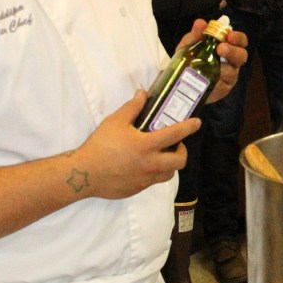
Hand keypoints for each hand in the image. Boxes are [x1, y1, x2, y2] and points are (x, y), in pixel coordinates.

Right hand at [74, 92, 199, 198]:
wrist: (84, 174)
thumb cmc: (100, 145)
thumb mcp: (115, 121)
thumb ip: (132, 107)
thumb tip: (143, 93)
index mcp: (147, 145)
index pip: (175, 134)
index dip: (189, 127)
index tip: (197, 123)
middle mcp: (150, 164)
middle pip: (180, 161)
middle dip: (182, 151)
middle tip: (175, 144)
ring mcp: (145, 179)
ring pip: (169, 174)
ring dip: (170, 164)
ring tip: (161, 155)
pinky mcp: (137, 189)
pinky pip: (153, 181)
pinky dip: (154, 173)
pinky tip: (143, 166)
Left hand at [175, 19, 248, 103]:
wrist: (181, 80)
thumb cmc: (190, 59)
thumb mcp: (189, 45)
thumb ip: (195, 35)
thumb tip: (200, 23)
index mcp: (227, 46)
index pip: (240, 41)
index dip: (238, 38)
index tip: (230, 35)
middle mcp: (232, 61)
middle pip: (242, 56)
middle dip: (233, 51)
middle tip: (221, 48)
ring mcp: (229, 76)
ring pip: (233, 71)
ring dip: (224, 67)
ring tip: (212, 63)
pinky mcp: (223, 89)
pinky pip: (224, 85)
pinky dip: (218, 80)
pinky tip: (211, 77)